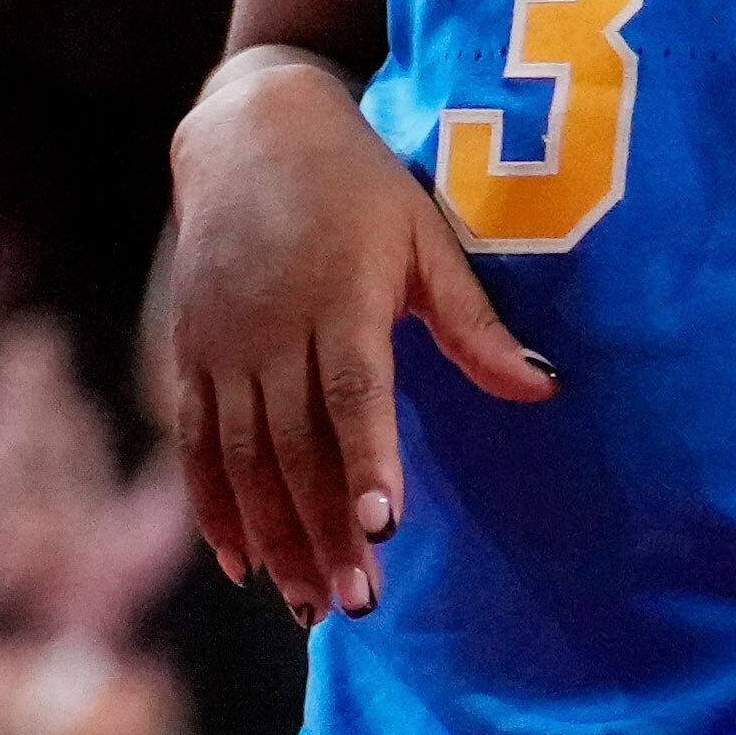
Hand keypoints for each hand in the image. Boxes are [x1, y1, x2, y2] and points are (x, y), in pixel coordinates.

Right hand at [151, 52, 557, 615]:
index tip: (384, 529)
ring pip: (242, 457)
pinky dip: (213, 505)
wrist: (248, 130)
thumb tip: (545, 387)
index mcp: (338, 299)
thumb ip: (475, 324)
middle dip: (323, 531)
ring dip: (273, 535)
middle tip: (356, 604)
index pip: (352, 395)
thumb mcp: (425, 240)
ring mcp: (222, 343)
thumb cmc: (357, 186)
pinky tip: (240, 563)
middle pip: (294, 446)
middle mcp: (271, 328)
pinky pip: (196, 442)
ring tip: (307, 604)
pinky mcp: (190, 351)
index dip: (366, 463)